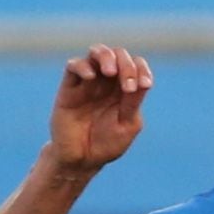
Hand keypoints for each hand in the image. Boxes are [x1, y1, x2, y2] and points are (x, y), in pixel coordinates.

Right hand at [44, 45, 153, 175]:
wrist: (80, 160)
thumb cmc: (106, 144)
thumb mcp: (127, 124)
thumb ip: (133, 102)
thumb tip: (142, 80)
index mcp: (124, 88)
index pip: (136, 65)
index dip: (142, 69)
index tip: (145, 85)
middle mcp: (107, 81)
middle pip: (118, 55)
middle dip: (126, 64)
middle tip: (128, 86)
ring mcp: (88, 83)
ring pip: (96, 52)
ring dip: (106, 56)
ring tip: (110, 71)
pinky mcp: (69, 88)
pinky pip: (74, 65)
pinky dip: (83, 66)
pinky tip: (91, 77)